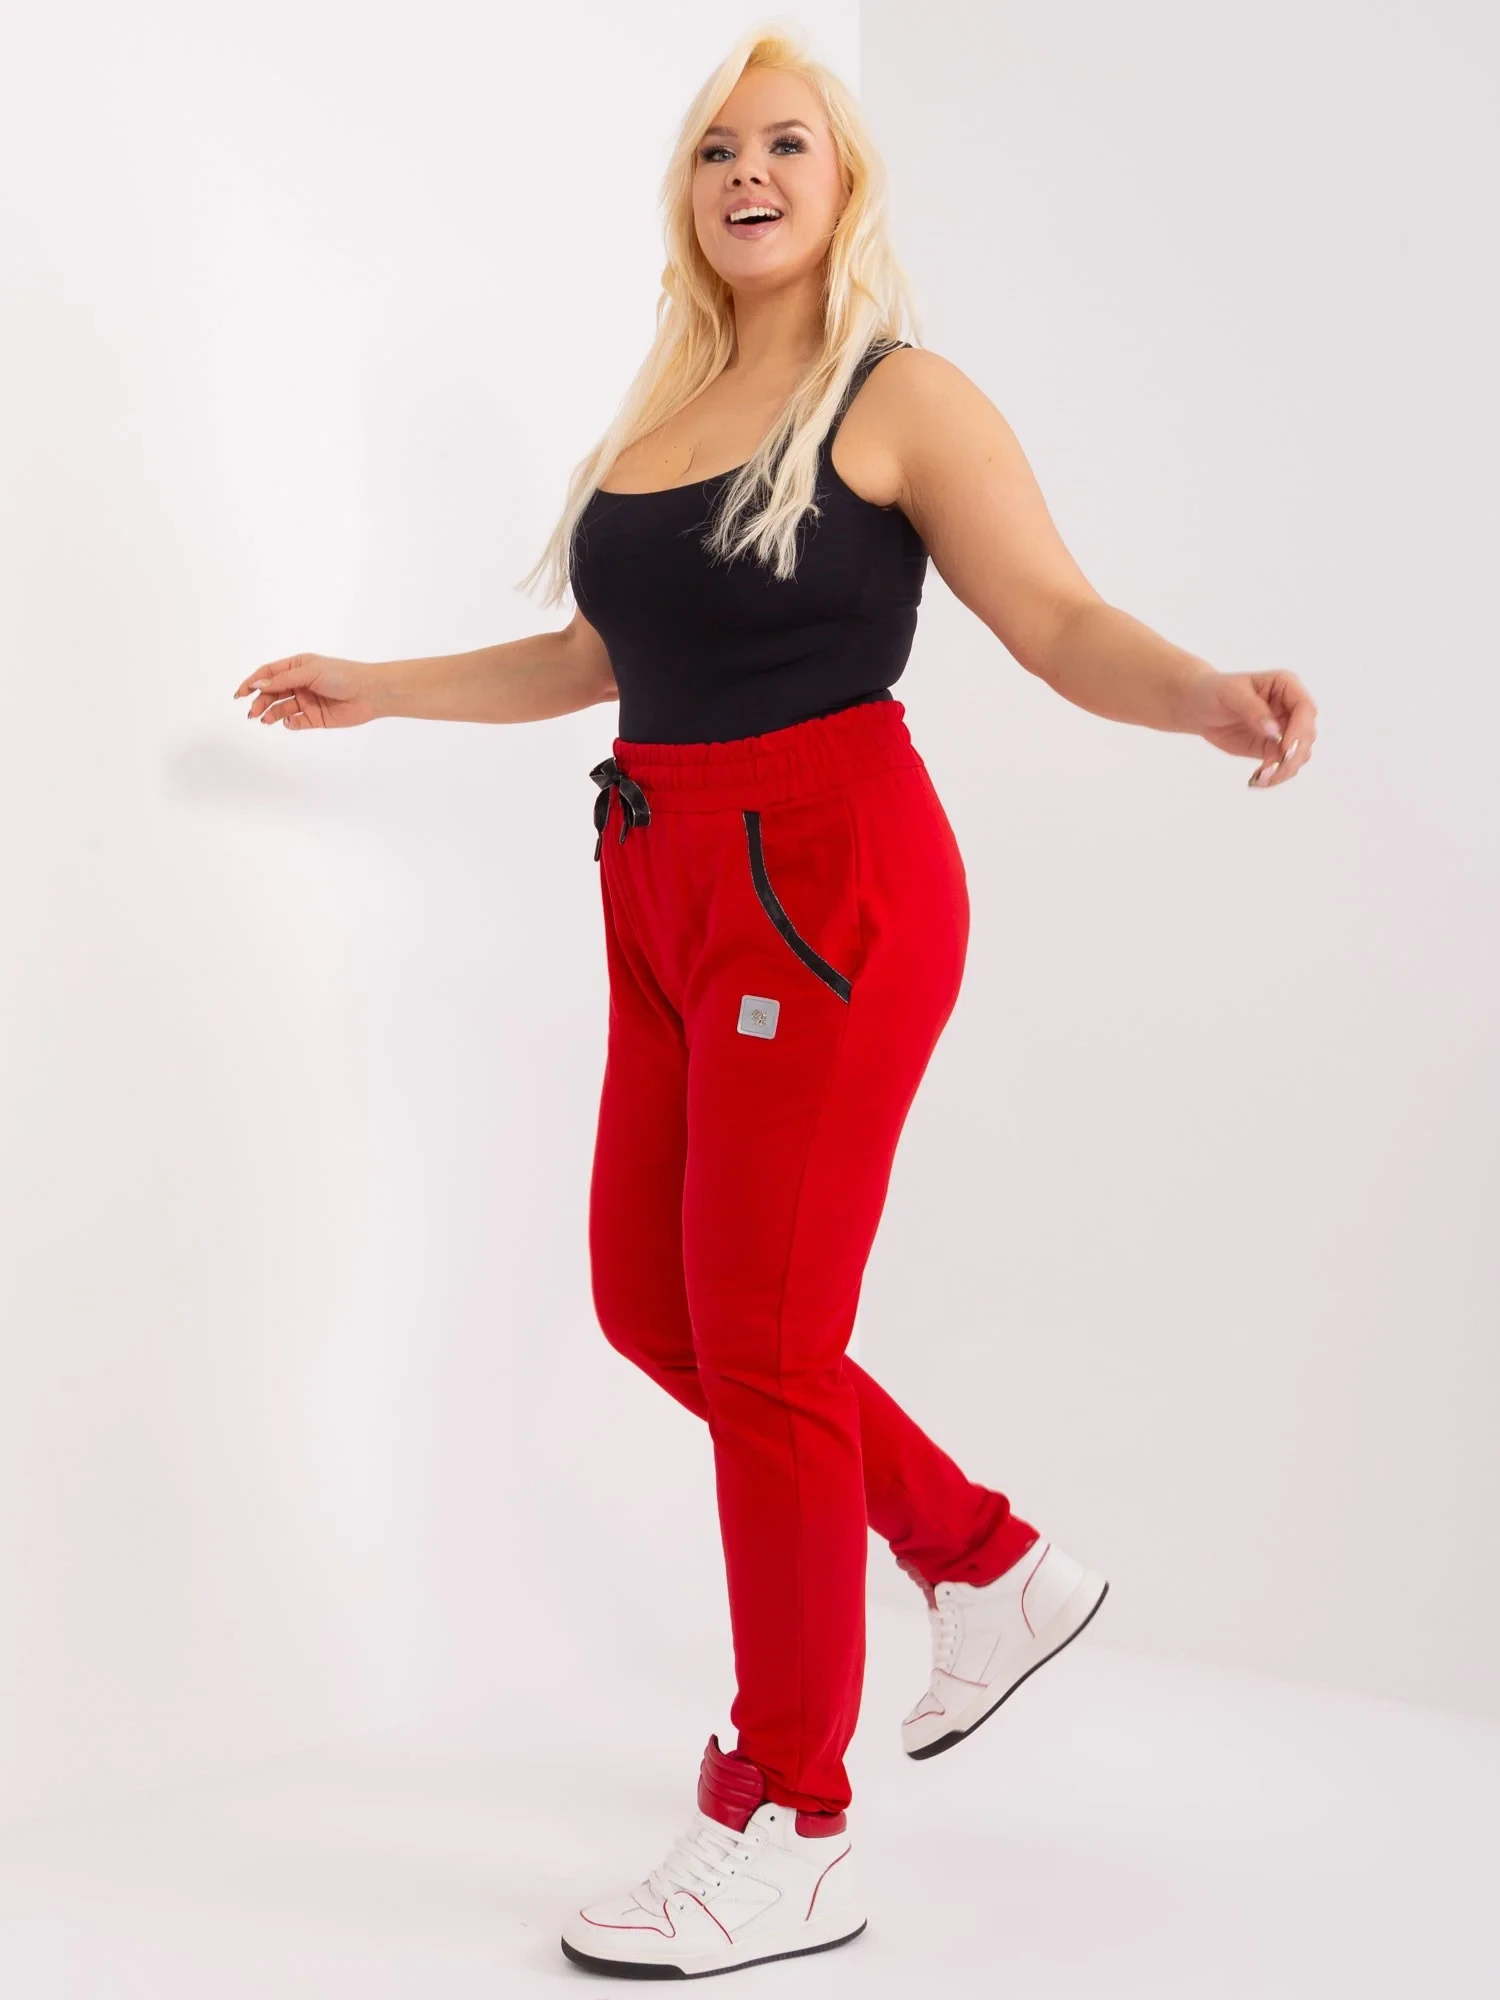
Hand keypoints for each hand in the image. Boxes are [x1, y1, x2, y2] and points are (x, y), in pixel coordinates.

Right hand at [234, 653, 381, 729]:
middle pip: (272, 693)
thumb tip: (257, 684)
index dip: (252, 683)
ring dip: (270, 713)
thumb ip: (282, 680)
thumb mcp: (308, 672)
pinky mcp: (315, 718)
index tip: (239, 693)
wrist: (370, 693)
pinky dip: (289, 723)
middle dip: (259, 702)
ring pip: (281, 708)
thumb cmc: (341, 675)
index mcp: (297, 667)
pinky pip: (296, 722)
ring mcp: (307, 701)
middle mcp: (299, 683)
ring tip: (262, 719)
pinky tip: (289, 722)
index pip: (268, 674)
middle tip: (251, 712)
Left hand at [1179, 667, 1317, 787]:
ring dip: (1285, 770)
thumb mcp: (1231, 693)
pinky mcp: (1273, 749)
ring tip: (1261, 779)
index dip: (1300, 731)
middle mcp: (1291, 708)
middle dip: (1292, 756)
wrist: (1200, 707)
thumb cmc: (1215, 691)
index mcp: (1286, 686)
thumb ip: (1254, 710)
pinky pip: (1283, 765)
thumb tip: (1275, 732)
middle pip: (1307, 735)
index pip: (1305, 709)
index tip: (1285, 749)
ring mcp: (1285, 730)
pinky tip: (1257, 780)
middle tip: (1269, 770)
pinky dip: (1275, 776)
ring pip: (1300, 754)